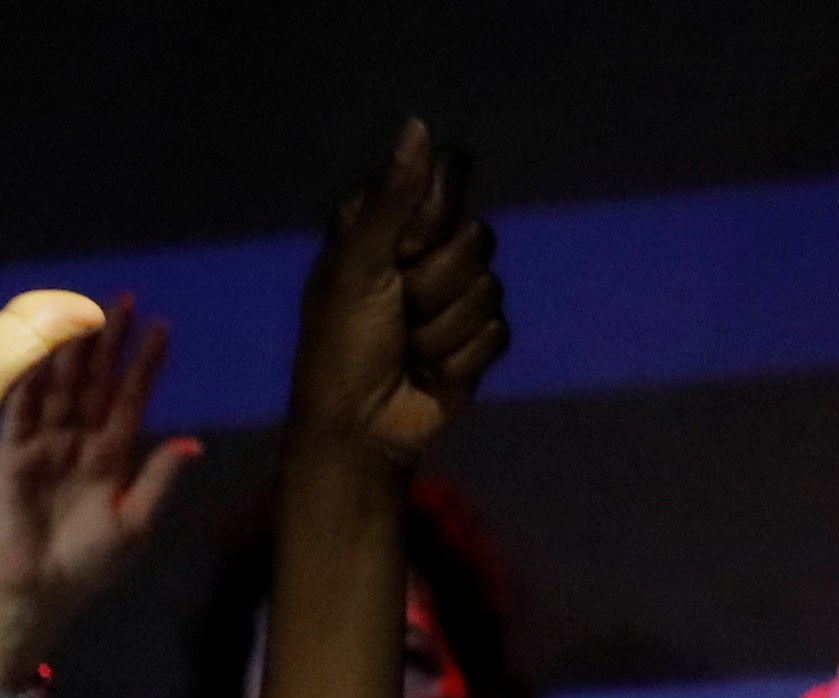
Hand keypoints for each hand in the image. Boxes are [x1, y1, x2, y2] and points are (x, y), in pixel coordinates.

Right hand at [0, 295, 197, 673]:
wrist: (42, 592)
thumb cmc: (90, 564)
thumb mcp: (135, 521)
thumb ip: (159, 478)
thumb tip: (194, 442)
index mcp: (111, 453)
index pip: (130, 396)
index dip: (145, 364)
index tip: (161, 328)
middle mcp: (79, 438)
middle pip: (95, 379)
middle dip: (109, 341)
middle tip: (124, 300)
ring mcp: (45, 441)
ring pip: (61, 385)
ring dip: (73, 349)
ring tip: (86, 312)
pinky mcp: (13, 452)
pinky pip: (22, 409)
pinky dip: (31, 379)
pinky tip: (42, 349)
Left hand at [285, 120, 508, 480]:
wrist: (356, 432)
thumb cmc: (340, 347)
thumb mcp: (358, 267)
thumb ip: (393, 198)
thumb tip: (419, 123)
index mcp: (386, 216)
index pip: (449, 174)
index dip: (434, 214)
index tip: (400, 249)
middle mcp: (423, 248)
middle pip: (476, 235)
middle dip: (434, 284)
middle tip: (395, 311)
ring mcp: (453, 294)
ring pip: (489, 288)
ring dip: (442, 329)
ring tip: (406, 348)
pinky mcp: (476, 339)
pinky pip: (498, 333)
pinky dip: (460, 360)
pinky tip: (429, 372)